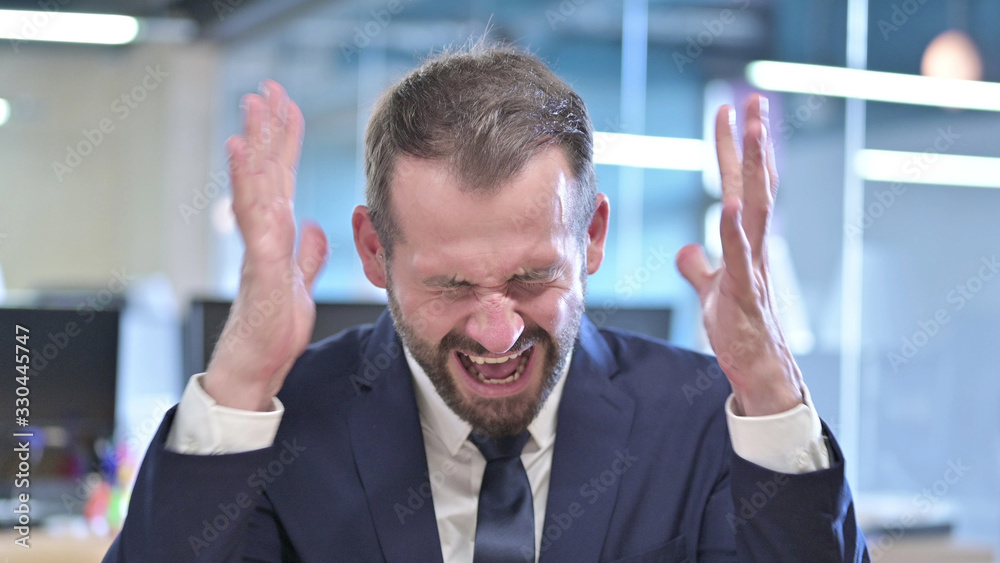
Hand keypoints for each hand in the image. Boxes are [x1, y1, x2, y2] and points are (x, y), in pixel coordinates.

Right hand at [203, 80, 328, 410]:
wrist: (256, 369)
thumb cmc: (273, 330)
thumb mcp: (298, 283)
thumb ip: (304, 254)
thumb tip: (314, 228)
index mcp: (277, 236)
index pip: (282, 178)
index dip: (285, 141)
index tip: (286, 104)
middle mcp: (264, 236)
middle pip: (266, 173)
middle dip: (267, 130)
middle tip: (266, 88)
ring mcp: (259, 251)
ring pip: (257, 191)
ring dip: (255, 149)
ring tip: (252, 111)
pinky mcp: (260, 272)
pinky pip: (256, 228)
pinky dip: (251, 195)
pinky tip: (249, 168)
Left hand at [676, 94, 802, 416]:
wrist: (759, 372)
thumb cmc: (740, 331)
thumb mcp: (713, 291)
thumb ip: (700, 267)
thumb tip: (687, 250)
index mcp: (745, 242)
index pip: (741, 185)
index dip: (733, 150)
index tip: (729, 112)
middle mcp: (754, 246)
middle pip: (755, 185)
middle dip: (751, 142)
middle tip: (751, 100)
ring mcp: (754, 266)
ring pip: (757, 209)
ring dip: (753, 169)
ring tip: (752, 132)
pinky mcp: (746, 293)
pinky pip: (741, 256)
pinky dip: (735, 231)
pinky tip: (730, 205)